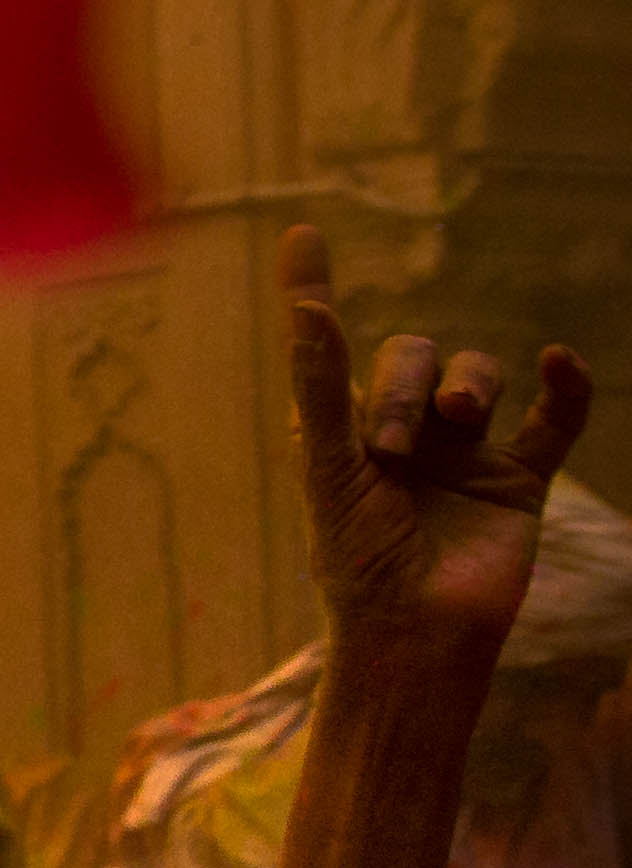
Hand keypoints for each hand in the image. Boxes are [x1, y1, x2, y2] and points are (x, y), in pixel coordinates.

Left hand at [281, 225, 594, 671]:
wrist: (418, 632)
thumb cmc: (357, 560)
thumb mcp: (330, 467)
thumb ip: (322, 387)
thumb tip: (309, 309)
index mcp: (343, 430)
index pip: (327, 345)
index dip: (314, 291)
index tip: (302, 235)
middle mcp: (403, 432)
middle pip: (413, 356)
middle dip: (404, 386)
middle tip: (394, 447)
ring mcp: (463, 452)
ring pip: (477, 374)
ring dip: (464, 383)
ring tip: (452, 424)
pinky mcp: (517, 478)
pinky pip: (555, 419)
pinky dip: (564, 388)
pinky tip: (559, 362)